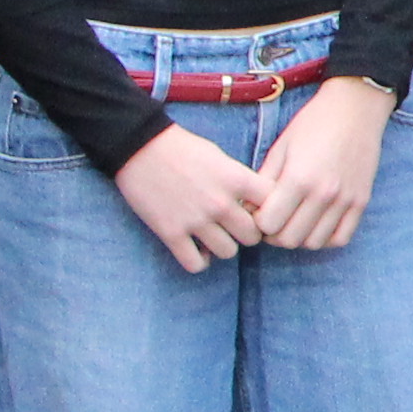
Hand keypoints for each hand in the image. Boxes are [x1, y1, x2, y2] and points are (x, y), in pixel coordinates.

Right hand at [110, 123, 274, 274]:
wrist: (139, 146)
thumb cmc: (182, 148)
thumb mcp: (220, 157)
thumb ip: (240, 181)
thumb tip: (256, 204)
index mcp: (236, 179)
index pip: (273, 206)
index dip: (268, 210)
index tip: (257, 210)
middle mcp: (220, 203)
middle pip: (253, 236)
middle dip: (247, 233)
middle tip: (235, 227)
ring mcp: (195, 220)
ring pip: (228, 252)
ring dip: (223, 246)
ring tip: (214, 236)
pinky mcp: (171, 233)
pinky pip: (196, 264)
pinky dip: (199, 261)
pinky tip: (197, 250)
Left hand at [247, 78, 395, 249]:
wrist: (356, 108)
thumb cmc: (313, 123)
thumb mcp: (281, 147)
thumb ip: (264, 180)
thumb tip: (248, 208)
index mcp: (298, 178)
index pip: (268, 224)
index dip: (257, 222)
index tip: (258, 213)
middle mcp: (323, 194)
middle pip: (289, 239)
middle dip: (274, 234)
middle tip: (272, 221)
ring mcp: (345, 200)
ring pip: (314, 243)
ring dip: (299, 237)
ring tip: (294, 222)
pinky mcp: (361, 201)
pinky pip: (340, 238)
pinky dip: (325, 238)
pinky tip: (316, 224)